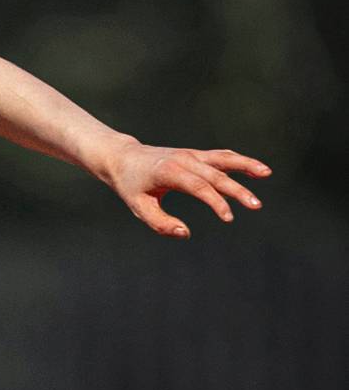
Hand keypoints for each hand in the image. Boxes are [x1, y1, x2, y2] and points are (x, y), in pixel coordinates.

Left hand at [106, 142, 269, 237]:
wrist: (123, 158)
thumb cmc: (131, 185)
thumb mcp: (138, 206)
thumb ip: (160, 223)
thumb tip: (185, 233)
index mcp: (168, 171)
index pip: (198, 186)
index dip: (215, 201)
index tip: (228, 217)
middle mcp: (182, 160)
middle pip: (215, 175)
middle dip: (237, 190)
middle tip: (256, 205)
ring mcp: (190, 155)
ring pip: (222, 159)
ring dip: (245, 165)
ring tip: (267, 173)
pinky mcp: (195, 155)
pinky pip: (220, 157)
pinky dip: (238, 161)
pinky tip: (257, 170)